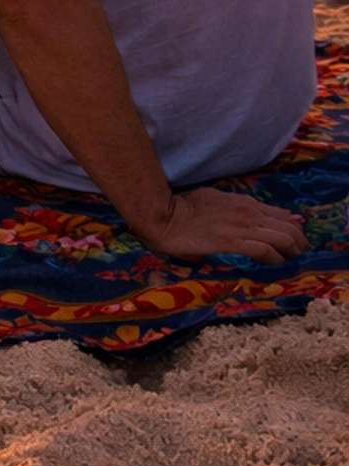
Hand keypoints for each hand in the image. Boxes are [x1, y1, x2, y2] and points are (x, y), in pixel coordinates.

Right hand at [135, 187, 305, 261]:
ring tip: (294, 263)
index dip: (295, 230)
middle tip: (301, 257)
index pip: (283, 215)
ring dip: (292, 253)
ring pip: (282, 239)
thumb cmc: (184, 207)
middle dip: (300, 244)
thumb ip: (236, 207)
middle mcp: (248, 212)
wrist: (165, 215)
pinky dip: (276, 259)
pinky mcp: (232, 241)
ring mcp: (242, 227)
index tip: (297, 243)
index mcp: (245, 202)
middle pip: (289, 228)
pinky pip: (265, 251)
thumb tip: (251, 215)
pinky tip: (276, 265)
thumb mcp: (215, 199)